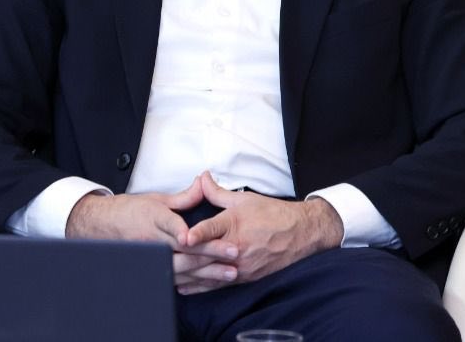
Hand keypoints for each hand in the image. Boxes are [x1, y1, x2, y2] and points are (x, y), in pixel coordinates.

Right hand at [65, 179, 241, 294]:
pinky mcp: (154, 268)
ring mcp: (153, 256)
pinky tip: (212, 283)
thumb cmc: (131, 211)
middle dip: (210, 252)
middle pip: (183, 249)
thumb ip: (184, 197)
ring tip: (230, 272)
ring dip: (208, 271)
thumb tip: (204, 183)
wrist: (105, 227)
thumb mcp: (157, 199)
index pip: (171, 225)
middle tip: (233, 253)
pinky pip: (177, 278)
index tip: (195, 236)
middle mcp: (153, 239)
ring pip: (183, 268)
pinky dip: (196, 282)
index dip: (182, 232)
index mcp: (154, 217)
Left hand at [183, 171, 343, 284]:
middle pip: (208, 254)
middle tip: (163, 259)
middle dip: (187, 258)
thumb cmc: (272, 213)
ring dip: (192, 275)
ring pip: (213, 272)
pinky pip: (222, 283)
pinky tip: (188, 286)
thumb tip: (200, 177)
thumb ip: (216, 192)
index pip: (212, 229)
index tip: (184, 238)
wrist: (302, 232)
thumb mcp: (243, 199)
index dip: (197, 234)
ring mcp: (243, 265)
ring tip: (169, 276)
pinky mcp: (247, 276)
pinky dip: (204, 285)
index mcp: (235, 224)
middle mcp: (238, 247)